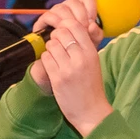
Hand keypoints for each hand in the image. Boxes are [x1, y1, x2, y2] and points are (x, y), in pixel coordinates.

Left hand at [29, 0, 110, 130]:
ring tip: (55, 56)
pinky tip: (52, 65)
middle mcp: (80, 58)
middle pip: (61, 33)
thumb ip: (85, 46)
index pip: (76, 26)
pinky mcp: (57, 78)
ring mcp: (68, 68)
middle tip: (58, 45)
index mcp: (91, 52)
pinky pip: (45, 58)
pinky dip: (46, 59)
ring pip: (51, 44)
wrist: (91, 112)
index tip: (65, 33)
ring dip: (50, 48)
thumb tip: (72, 27)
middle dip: (56, 36)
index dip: (66, 26)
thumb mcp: (94, 62)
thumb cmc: (92, 86)